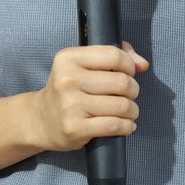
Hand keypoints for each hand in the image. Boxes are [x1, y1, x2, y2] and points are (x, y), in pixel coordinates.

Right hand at [27, 42, 147, 151]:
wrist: (41, 119)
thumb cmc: (69, 88)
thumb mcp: (83, 64)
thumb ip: (115, 56)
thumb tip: (143, 64)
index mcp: (69, 58)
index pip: (114, 56)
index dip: (129, 65)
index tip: (128, 73)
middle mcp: (67, 80)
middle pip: (122, 82)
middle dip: (133, 90)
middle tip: (128, 95)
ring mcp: (70, 105)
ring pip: (122, 106)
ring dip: (133, 110)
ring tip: (128, 111)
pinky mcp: (75, 128)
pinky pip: (114, 125)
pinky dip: (127, 126)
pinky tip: (126, 125)